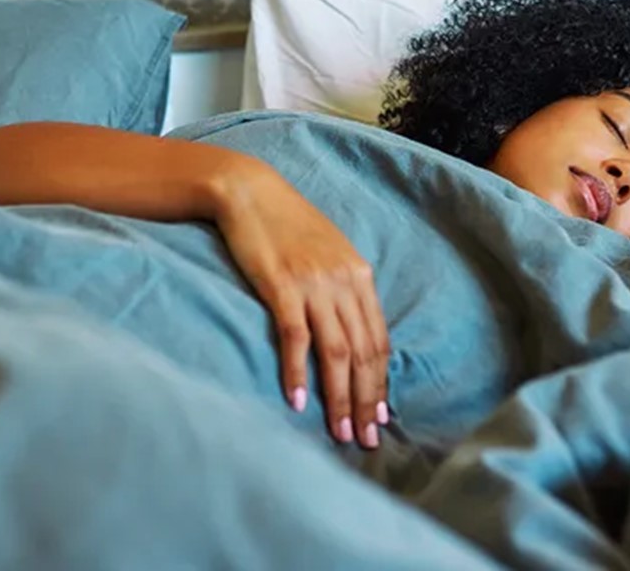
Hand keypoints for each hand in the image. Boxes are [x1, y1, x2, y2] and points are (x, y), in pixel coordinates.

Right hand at [213, 162, 390, 449]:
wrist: (248, 190)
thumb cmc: (285, 224)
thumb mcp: (328, 251)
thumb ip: (343, 287)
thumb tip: (352, 331)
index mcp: (359, 275)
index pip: (378, 340)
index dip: (380, 382)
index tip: (379, 416)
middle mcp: (344, 281)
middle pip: (363, 352)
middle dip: (365, 400)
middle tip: (364, 439)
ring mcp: (314, 284)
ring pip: (337, 351)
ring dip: (339, 396)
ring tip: (338, 430)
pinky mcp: (282, 285)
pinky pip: (296, 337)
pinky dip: (298, 371)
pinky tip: (297, 399)